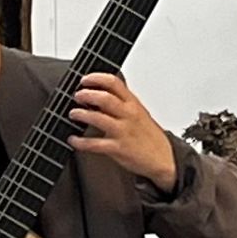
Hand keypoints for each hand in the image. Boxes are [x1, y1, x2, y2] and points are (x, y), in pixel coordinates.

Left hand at [68, 72, 178, 196]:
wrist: (162, 159)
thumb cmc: (149, 136)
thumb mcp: (140, 112)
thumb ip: (123, 102)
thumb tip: (102, 91)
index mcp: (133, 104)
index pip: (114, 83)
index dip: (96, 78)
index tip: (85, 79)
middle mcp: (128, 115)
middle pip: (104, 98)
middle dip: (86, 95)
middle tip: (77, 96)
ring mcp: (123, 131)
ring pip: (97, 118)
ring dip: (81, 114)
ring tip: (74, 114)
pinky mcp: (118, 148)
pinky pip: (94, 144)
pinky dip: (80, 142)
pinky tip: (74, 139)